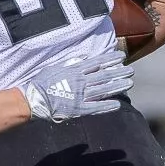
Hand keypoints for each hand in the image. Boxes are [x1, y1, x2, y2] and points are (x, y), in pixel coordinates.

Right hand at [18, 50, 132, 121]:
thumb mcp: (55, 68)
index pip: (97, 63)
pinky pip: (95, 107)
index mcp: (74, 71)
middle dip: (119, 72)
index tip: (121, 56)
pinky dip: (107, 106)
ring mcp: (80, 96)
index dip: (110, 59)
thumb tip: (81, 59)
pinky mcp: (78, 109)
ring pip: (103, 90)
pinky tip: (118, 104)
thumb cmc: (41, 83)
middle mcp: (80, 82)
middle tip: (131, 70)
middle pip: (104, 75)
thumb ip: (69, 64)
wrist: (33, 100)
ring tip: (129, 83)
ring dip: (117, 86)